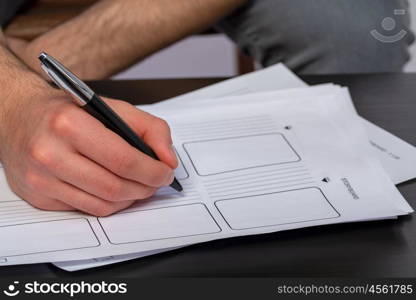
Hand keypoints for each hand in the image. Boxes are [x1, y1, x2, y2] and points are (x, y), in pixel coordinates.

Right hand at [0, 86, 176, 215]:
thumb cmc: (67, 112)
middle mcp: (50, 154)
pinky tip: (115, 190)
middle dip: (146, 188)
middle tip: (157, 181)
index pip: (123, 160)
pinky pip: (87, 210)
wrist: (18, 117)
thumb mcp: (112, 107)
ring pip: (103, 205)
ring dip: (131, 198)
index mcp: (69, 124)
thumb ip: (150, 128)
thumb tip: (169, 160)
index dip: (153, 171)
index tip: (166, 172)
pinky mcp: (39, 197)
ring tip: (140, 185)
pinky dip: (110, 204)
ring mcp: (41, 179)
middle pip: (114, 187)